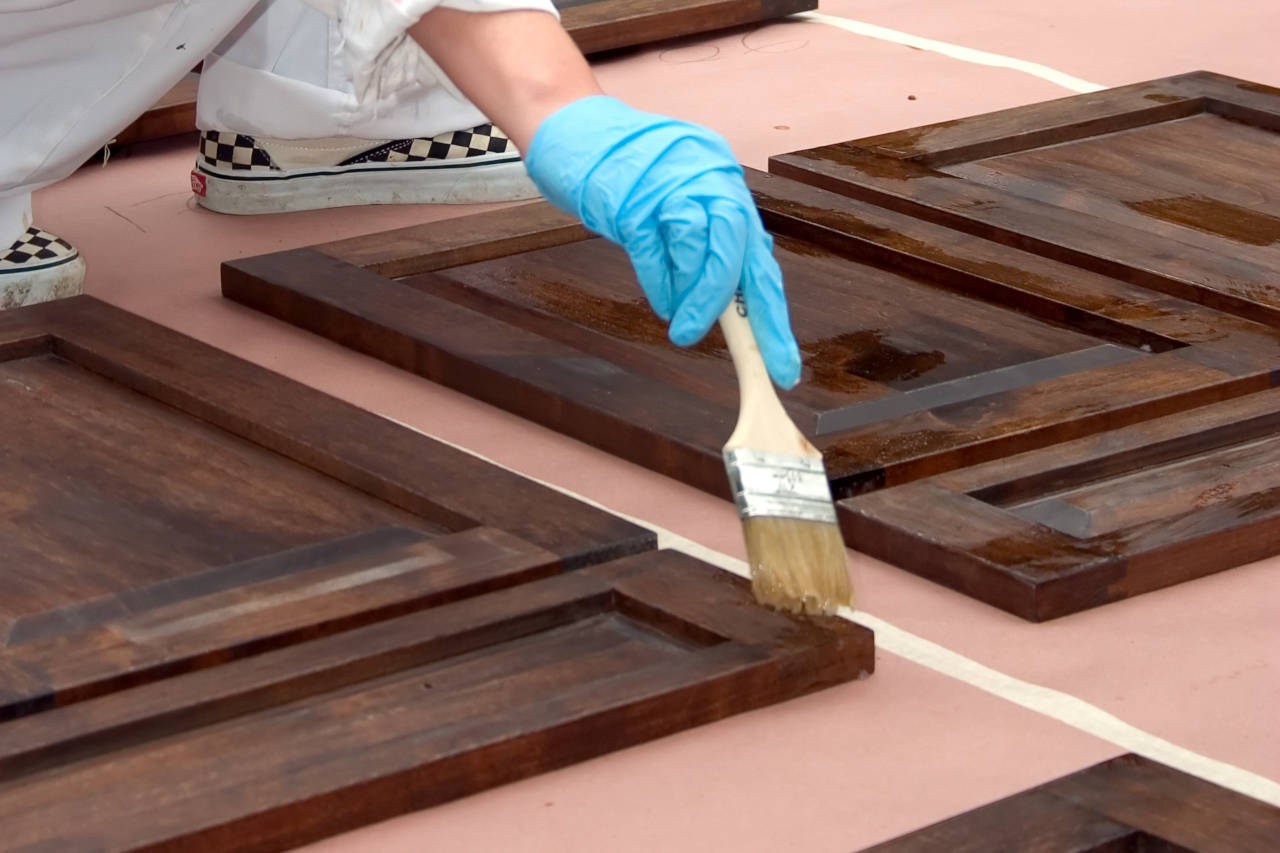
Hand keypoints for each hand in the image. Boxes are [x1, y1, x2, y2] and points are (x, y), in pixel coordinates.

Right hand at [524, 96, 801, 388]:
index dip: (773, 314)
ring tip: (685, 328)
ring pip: (699, 248)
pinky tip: (662, 303)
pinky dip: (660, 283)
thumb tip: (726, 302)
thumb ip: (706, 243)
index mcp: (724, 182)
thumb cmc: (627, 173)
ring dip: (695, 298)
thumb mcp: (679, 203)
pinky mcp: (630, 196)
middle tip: (743, 354)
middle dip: (740, 311)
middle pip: (736, 249)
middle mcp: (706, 177)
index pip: (758, 257)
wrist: (575, 129)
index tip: (784, 364)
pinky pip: (653, 249)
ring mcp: (667, 183)